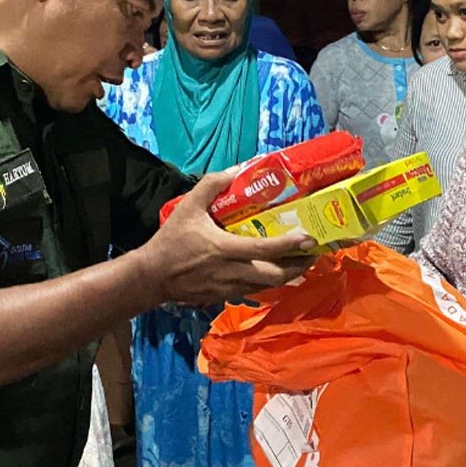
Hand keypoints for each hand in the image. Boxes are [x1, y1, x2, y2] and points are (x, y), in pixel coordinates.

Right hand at [138, 168, 316, 306]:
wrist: (152, 277)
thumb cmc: (171, 241)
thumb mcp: (188, 206)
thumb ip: (213, 185)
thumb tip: (239, 169)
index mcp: (226, 249)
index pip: (265, 249)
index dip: (290, 245)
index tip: (310, 239)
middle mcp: (233, 273)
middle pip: (276, 276)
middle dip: (299, 265)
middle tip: (313, 252)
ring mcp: (230, 289)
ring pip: (269, 287)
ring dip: (288, 275)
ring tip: (301, 261)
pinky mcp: (225, 297)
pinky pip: (256, 291)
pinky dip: (270, 282)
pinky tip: (276, 271)